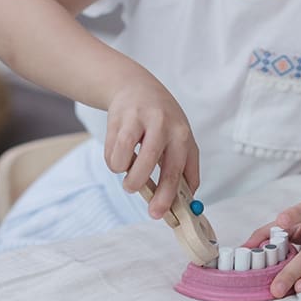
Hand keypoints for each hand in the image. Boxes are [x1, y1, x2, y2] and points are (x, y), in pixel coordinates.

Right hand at [104, 74, 198, 219]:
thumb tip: (186, 202)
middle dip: (151, 192)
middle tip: (147, 206)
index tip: (164, 214)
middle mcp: (165, 126)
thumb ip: (183, 167)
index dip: (174, 195)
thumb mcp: (178, 137)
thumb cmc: (161, 121)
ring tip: (129, 174)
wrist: (135, 87)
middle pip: (158, 165)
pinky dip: (114, 163)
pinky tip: (120, 155)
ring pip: (129, 162)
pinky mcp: (121, 119)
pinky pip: (113, 154)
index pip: (182, 169)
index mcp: (183, 134)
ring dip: (128, 177)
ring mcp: (142, 120)